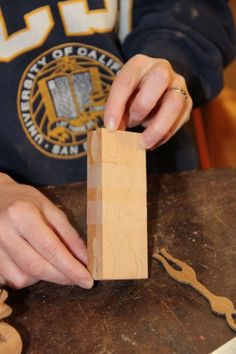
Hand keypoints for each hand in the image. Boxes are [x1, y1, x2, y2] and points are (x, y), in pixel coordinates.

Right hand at [0, 173, 92, 288]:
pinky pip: (12, 279)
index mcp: (21, 215)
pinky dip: (29, 277)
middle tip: (79, 279)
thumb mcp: (50, 208)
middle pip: (37, 267)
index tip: (87, 279)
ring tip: (53, 262)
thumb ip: (68, 234)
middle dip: (62, 277)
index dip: (71, 267)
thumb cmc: (25, 201)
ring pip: (23, 278)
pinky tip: (35, 262)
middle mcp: (3, 233)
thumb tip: (84, 259)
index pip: (51, 248)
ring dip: (45, 277)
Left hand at [104, 54, 192, 148]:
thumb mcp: (121, 99)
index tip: (110, 127)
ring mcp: (178, 85)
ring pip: (175, 103)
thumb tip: (115, 132)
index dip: (117, 105)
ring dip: (157, 126)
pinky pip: (179, 120)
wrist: (154, 89)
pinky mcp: (187, 102)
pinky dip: (164, 136)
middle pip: (160, 78)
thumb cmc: (133, 95)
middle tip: (132, 124)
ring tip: (143, 142)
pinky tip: (152, 143)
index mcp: (139, 64)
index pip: (127, 80)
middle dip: (143, 105)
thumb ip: (117, 113)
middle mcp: (162, 68)